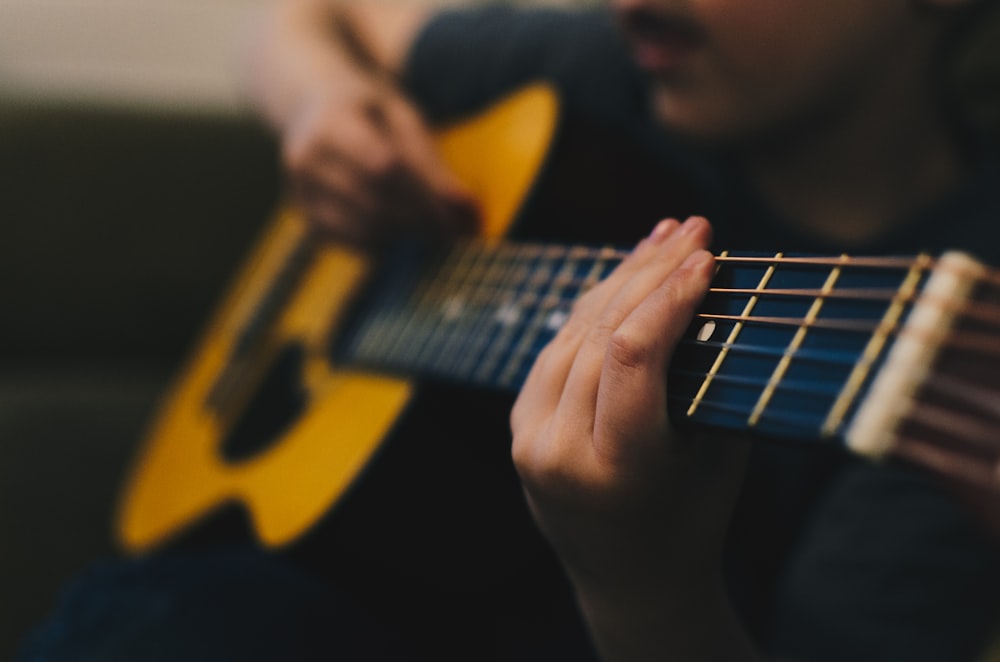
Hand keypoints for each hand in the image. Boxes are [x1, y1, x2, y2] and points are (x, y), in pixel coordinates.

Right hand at [281, 75, 478, 246]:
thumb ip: (433, 163)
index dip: (425, 196)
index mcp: (332, 121)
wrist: (315, 110)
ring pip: (361, 227)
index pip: (385, 166)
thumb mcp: (403, 119)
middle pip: (373, 201)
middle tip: (455, 231)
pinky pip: (349, 242)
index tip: (459, 214)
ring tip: (434, 232)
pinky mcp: (305, 217)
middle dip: (420, 220)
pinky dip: (382, 245)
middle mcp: (305, 158)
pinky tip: (404, 235)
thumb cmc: (370, 113)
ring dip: (405, 236)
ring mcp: (300, 191)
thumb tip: (470, 211)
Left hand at [510, 216, 749, 600]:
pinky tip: (624, 277)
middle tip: (694, 228)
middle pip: (601, 335)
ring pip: (574, 333)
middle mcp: (558, 453)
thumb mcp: (716, 456)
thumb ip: (708, 380)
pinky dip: (593, 310)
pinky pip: (557, 349)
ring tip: (664, 239)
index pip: (634, 357)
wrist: (629, 580)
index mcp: (616, 470)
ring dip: (621, 280)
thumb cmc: (691, 519)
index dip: (671, 296)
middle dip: (651, 272)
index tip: (709, 258)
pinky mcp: (520, 424)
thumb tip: (707, 292)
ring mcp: (528, 439)